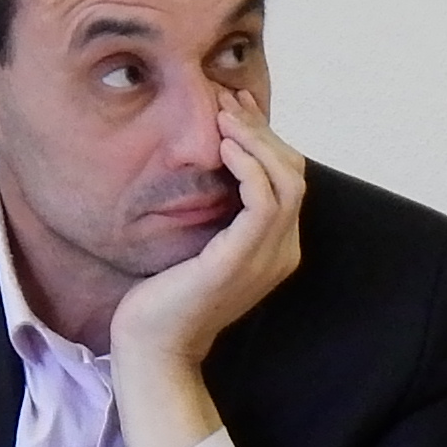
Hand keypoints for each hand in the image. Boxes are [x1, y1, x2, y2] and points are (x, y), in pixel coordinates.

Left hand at [103, 97, 306, 446]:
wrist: (152, 346)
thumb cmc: (167, 296)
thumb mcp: (199, 243)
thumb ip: (218, 212)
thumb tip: (212, 166)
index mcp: (276, 248)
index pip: (290, 178)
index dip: (267, 137)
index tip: (236, 106)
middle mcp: (282, 251)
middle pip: (294, 172)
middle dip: (263, 130)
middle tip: (229, 100)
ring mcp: (266, 257)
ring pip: (286, 180)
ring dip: (257, 140)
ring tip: (225, 114)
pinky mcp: (241, 259)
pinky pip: (264, 201)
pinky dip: (250, 167)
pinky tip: (225, 148)